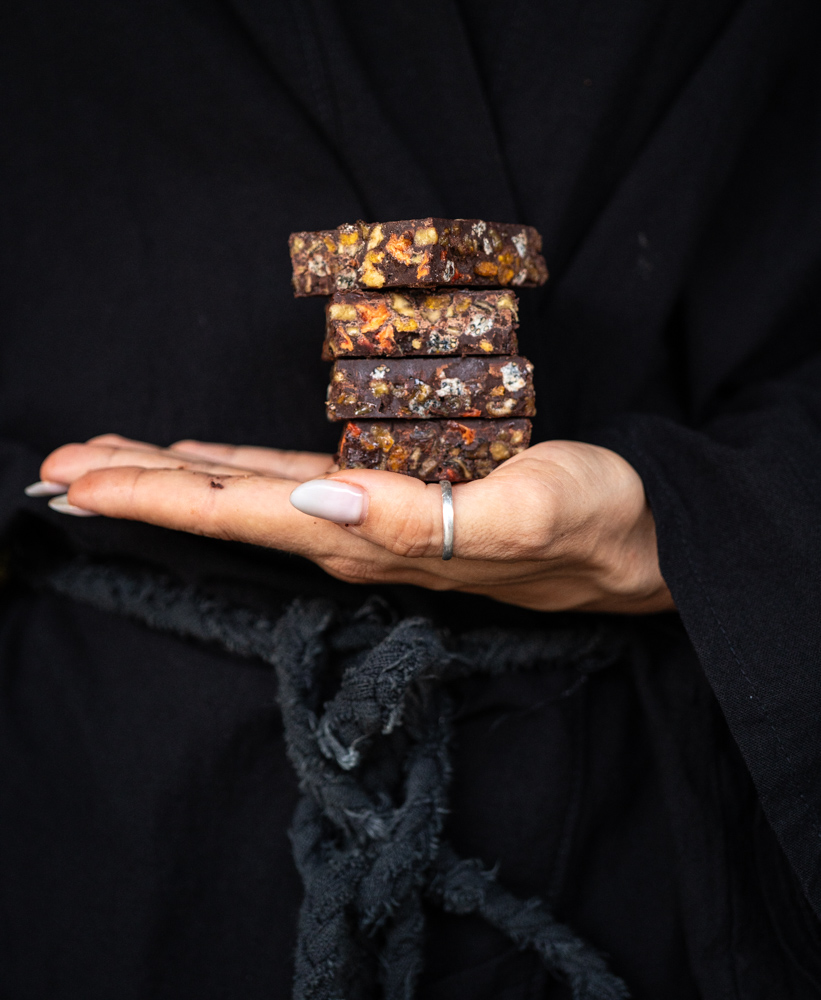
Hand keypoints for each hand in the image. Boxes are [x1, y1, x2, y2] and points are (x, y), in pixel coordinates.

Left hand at [36, 433, 673, 613]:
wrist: (640, 542)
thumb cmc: (594, 522)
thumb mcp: (522, 512)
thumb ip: (419, 520)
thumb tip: (319, 501)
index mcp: (368, 539)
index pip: (237, 516)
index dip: (152, 494)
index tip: (72, 481)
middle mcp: (352, 536)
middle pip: (222, 508)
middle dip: (136, 486)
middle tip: (56, 467)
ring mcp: (367, 522)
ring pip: (247, 495)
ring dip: (174, 477)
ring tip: (108, 460)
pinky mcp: (393, 502)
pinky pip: (292, 483)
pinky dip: (238, 469)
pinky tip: (211, 460)